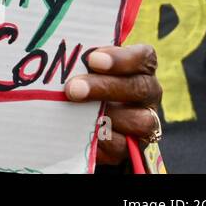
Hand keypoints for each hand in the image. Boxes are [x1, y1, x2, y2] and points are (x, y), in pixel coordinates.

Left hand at [64, 44, 161, 166]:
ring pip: (141, 121)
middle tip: (73, 89)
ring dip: (108, 117)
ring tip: (79, 114)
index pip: (143, 58)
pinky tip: (86, 135)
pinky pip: (124, 147)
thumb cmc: (86, 81)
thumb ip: (82, 63)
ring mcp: (146, 121)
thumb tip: (57, 58)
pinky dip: (104, 141)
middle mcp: (148, 93)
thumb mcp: (86, 69)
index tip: (93, 59)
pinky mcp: (134, 147)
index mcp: (140, 68)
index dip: (121, 58)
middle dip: (105, 87)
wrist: (88, 120)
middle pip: (140, 88)